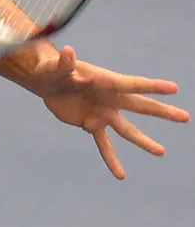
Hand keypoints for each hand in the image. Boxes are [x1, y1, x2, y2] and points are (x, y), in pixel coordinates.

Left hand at [32, 45, 189, 178]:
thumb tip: (67, 51)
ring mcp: (103, 113)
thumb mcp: (57, 66)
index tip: (174, 88)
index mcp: (106, 82)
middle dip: (162, 112)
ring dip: (143, 141)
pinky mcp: (91, 125)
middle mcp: (110, 99)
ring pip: (127, 130)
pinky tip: (120, 175)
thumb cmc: (54, 68)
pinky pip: (104, 144)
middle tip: (185, 117)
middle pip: (140, 106)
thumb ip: (65, 63)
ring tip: (161, 152)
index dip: (152, 86)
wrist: (47, 82)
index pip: (132, 84)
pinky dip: (111, 159)